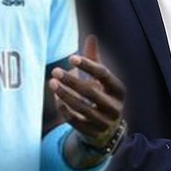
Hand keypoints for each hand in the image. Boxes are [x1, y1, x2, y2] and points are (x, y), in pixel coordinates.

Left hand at [49, 35, 125, 150]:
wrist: (107, 129)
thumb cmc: (102, 96)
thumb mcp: (101, 80)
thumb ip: (95, 60)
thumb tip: (91, 37)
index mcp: (119, 90)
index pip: (104, 75)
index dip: (88, 65)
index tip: (71, 58)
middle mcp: (114, 106)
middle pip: (91, 92)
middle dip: (72, 81)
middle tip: (55, 70)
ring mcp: (104, 121)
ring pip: (82, 107)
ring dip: (65, 94)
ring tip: (51, 83)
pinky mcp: (92, 132)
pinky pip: (76, 121)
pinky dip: (65, 109)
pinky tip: (56, 99)